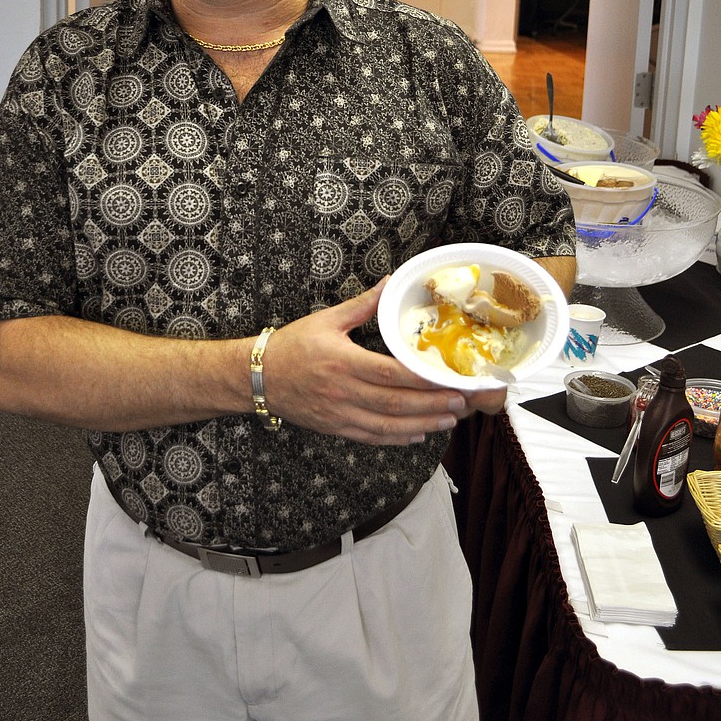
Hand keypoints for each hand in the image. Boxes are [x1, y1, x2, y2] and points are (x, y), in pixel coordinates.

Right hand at [262, 281, 506, 445]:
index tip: (448, 379)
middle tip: (461, 403)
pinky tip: (418, 434)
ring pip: (387, 426)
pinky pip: (371, 437)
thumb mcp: (326, 320)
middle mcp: (343, 392)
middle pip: (395, 404)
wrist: (259, 377)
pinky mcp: (335, 428)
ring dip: (421, 425)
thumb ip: (362, 305)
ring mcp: (339, 414)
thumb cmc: (293, 344)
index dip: (421, 380)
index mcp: (343, 362)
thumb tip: (389, 282)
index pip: (390, 374)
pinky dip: (397, 438)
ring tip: (449, 421)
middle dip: (431, 405)